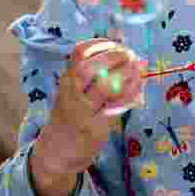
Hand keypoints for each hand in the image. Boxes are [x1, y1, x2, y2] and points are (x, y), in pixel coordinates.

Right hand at [32, 39, 145, 178]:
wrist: (56, 152)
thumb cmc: (68, 117)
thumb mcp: (73, 92)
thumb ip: (91, 75)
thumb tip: (123, 51)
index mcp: (67, 80)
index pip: (78, 53)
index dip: (100, 43)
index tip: (116, 43)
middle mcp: (71, 94)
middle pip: (89, 67)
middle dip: (113, 56)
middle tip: (130, 55)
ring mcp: (82, 112)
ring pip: (104, 86)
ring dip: (125, 74)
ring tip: (138, 69)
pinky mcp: (95, 129)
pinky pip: (116, 108)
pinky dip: (130, 95)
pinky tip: (138, 90)